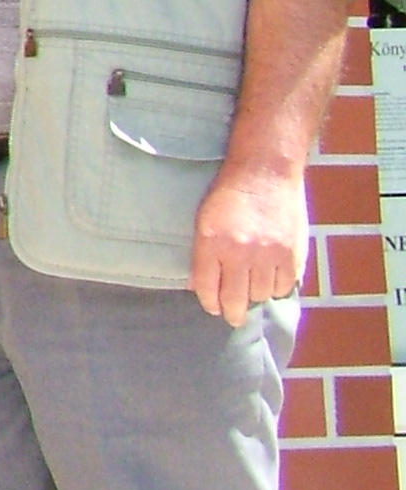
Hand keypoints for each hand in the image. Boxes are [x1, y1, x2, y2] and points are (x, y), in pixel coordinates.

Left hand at [191, 169, 308, 326]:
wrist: (265, 172)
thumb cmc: (230, 195)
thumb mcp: (205, 221)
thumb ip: (204, 254)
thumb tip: (198, 286)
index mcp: (212, 244)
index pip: (207, 288)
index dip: (209, 303)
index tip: (213, 308)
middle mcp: (240, 253)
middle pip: (235, 299)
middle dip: (232, 313)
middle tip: (233, 317)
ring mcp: (268, 255)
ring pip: (261, 295)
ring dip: (255, 296)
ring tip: (253, 292)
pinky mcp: (292, 254)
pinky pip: (284, 286)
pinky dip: (277, 287)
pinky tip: (271, 281)